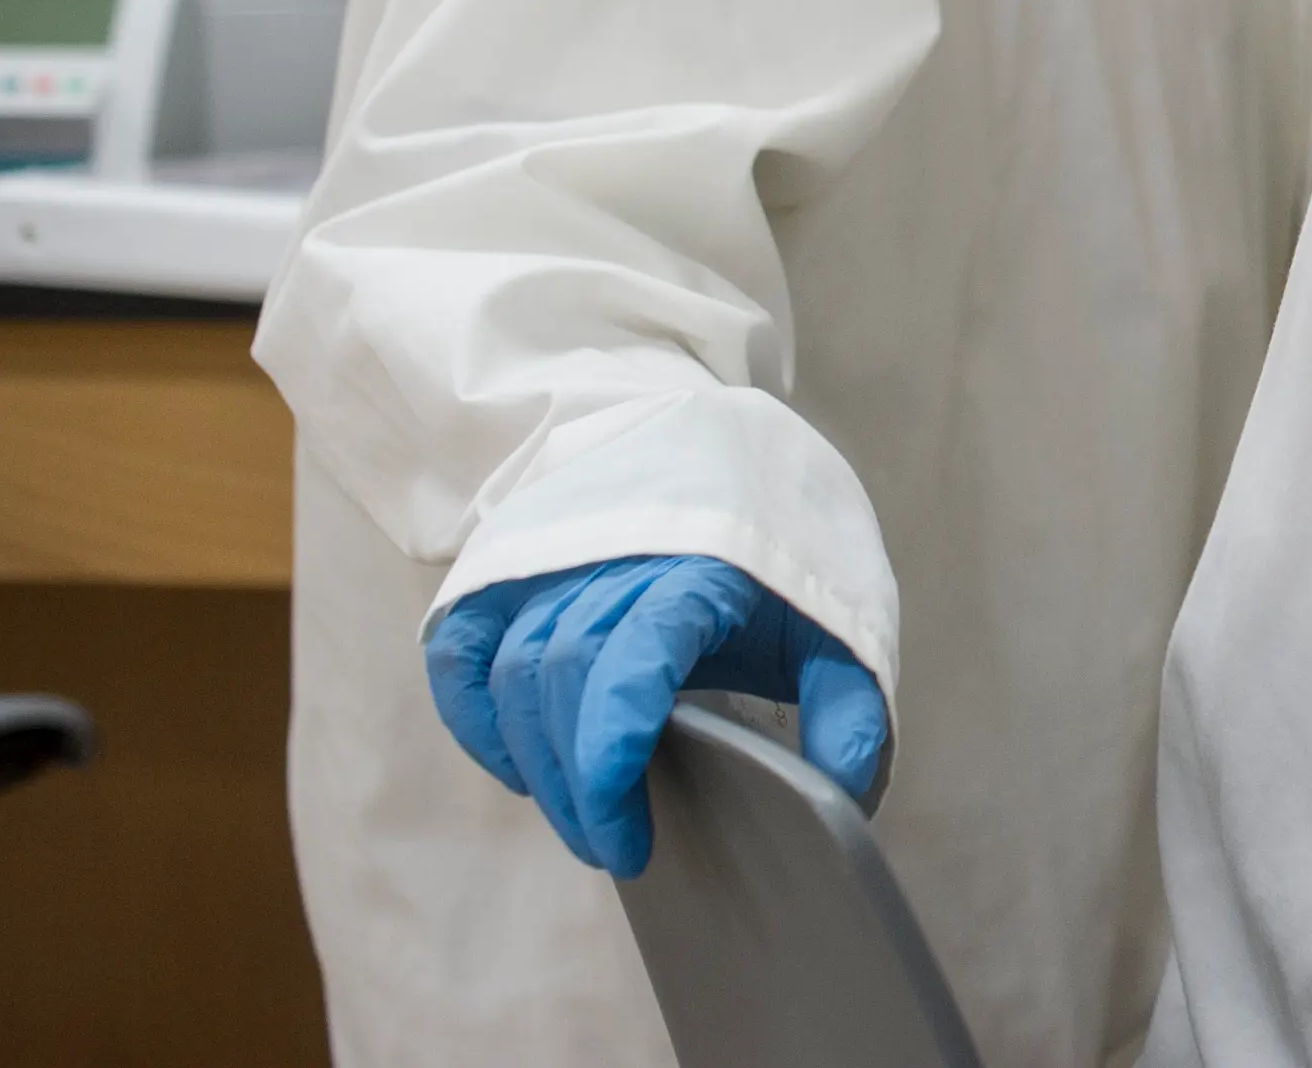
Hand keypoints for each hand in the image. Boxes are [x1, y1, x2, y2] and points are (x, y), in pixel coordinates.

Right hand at [424, 556, 889, 876]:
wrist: (730, 461)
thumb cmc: (779, 561)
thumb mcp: (836, 623)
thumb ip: (848, 705)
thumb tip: (844, 788)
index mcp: (699, 568)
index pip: (631, 656)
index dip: (611, 748)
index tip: (626, 833)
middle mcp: (613, 556)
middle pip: (563, 675)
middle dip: (579, 783)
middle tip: (618, 850)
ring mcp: (552, 561)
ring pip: (513, 672)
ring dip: (538, 764)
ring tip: (586, 822)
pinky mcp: (509, 575)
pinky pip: (464, 651)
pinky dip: (475, 718)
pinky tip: (519, 768)